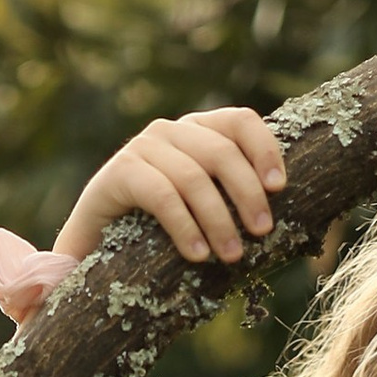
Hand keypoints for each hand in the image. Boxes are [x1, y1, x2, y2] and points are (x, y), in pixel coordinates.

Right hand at [54, 106, 285, 268]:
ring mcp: (141, 148)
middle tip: (262, 232)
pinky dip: (185, 227)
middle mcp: (170, 131)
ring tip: (233, 255)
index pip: (240, 121)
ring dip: (219, 219)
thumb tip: (283, 204)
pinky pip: (162, 196)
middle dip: (247, 193)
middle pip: (221, 152)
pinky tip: (199, 254)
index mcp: (197, 132)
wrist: (93, 251)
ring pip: (194, 177)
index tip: (280, 188)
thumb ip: (231, 195)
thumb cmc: (158, 235)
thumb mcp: (203, 210)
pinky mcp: (118, 173)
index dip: (264, 150)